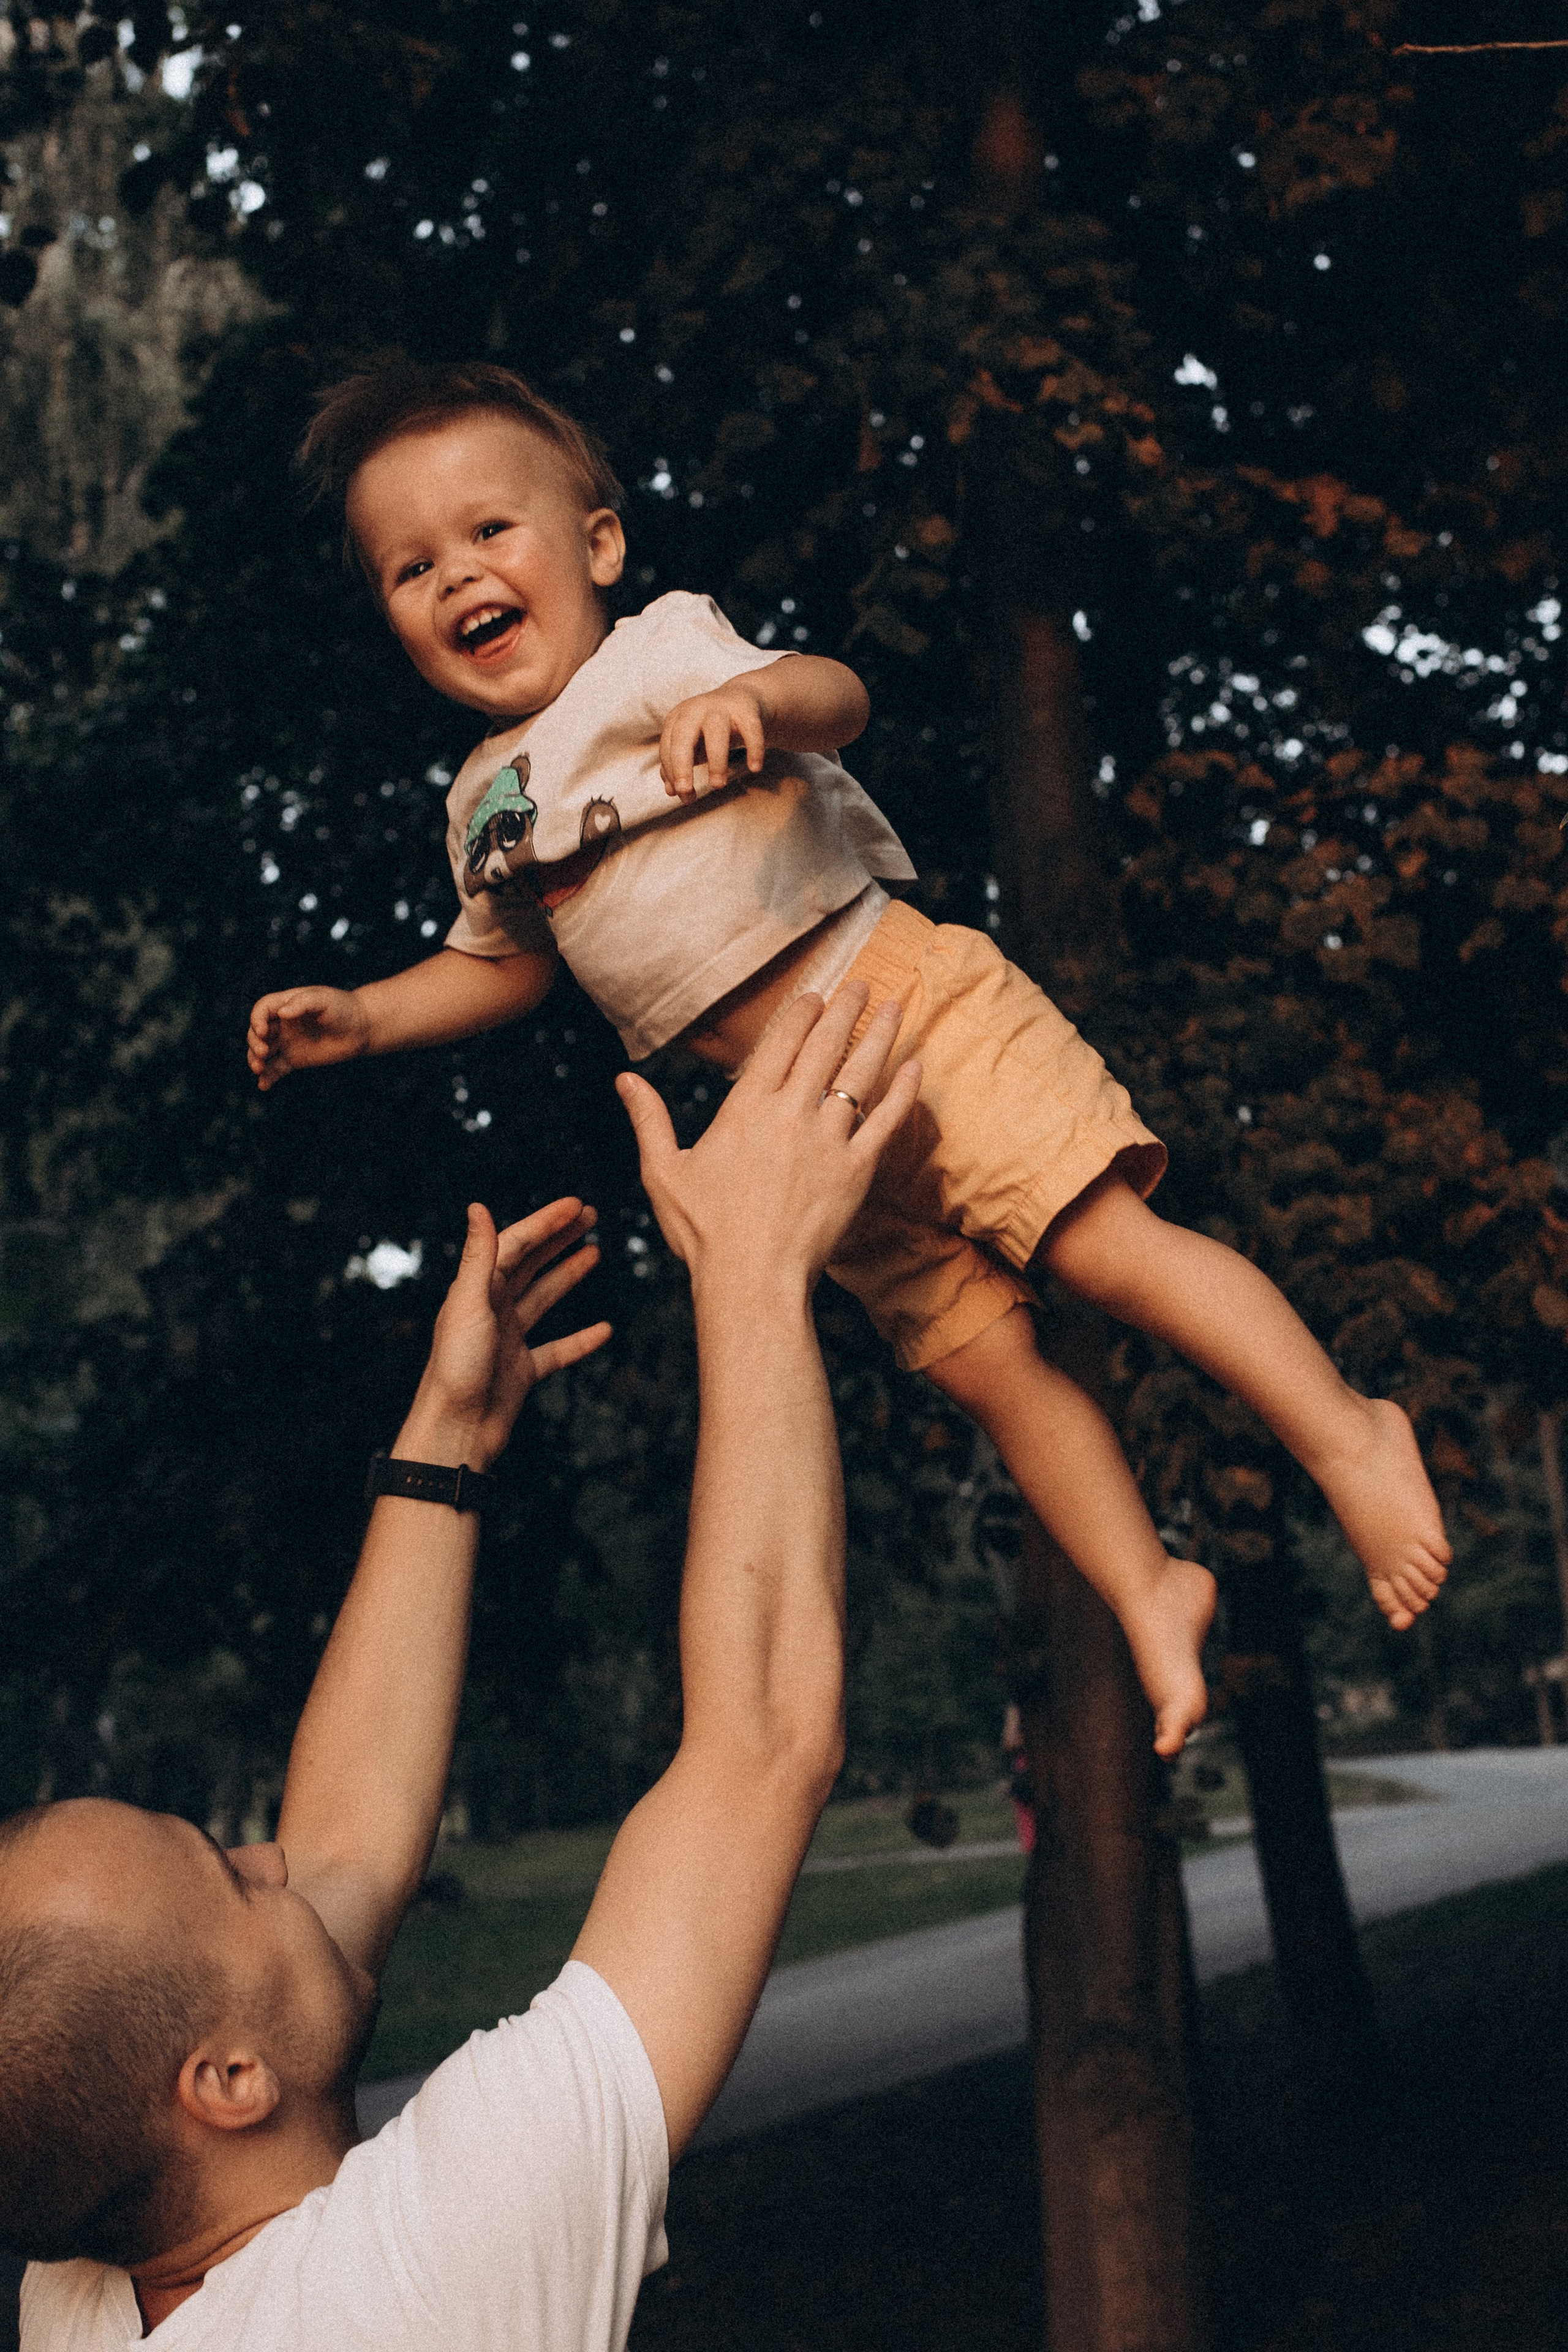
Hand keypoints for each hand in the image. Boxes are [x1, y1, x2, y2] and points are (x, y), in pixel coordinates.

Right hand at [247, 985, 369, 1090]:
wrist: (361, 1029)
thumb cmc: (343, 1008)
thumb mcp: (324, 1000)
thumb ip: (303, 1003)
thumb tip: (282, 1012)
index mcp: (286, 1004)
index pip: (262, 1010)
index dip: (256, 1020)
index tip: (262, 1031)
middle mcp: (282, 1024)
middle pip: (256, 1032)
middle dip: (254, 1043)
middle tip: (263, 1052)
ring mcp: (287, 1042)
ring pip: (262, 1052)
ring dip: (255, 1060)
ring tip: (259, 1069)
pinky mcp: (295, 1060)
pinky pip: (276, 1069)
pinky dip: (268, 1077)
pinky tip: (264, 1085)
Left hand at [399, 1199, 611, 1470]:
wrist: (456, 1431)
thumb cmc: (456, 1370)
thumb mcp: (468, 1305)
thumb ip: (478, 1257)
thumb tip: (478, 1206)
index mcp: (478, 1290)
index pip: (516, 1245)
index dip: (546, 1223)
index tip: (577, 1206)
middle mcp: (492, 1310)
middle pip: (531, 1264)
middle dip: (559, 1239)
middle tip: (591, 1217)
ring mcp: (508, 1340)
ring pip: (544, 1299)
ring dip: (568, 1275)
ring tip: (595, 1253)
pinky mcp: (521, 1371)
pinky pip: (556, 1350)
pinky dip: (580, 1340)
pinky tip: (604, 1331)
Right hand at [615, 985, 919, 1297]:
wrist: (753, 1281)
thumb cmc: (705, 1233)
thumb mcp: (664, 1172)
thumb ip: (649, 1119)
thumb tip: (625, 1079)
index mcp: (745, 1109)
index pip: (779, 1043)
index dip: (800, 1013)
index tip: (815, 994)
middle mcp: (790, 1114)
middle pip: (824, 1047)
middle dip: (845, 1009)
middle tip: (862, 984)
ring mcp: (828, 1141)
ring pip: (859, 1074)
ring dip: (879, 1036)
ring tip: (895, 1007)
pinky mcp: (857, 1171)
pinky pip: (886, 1122)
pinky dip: (903, 1092)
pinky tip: (915, 1067)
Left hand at [660, 681, 766, 799]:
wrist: (743, 699)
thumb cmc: (711, 729)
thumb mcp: (692, 745)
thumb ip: (678, 766)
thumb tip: (671, 791)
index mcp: (678, 718)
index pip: (668, 747)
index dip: (672, 772)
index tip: (683, 794)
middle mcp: (696, 709)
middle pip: (683, 737)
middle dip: (681, 765)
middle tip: (686, 791)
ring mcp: (721, 707)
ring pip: (716, 733)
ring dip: (716, 761)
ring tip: (717, 785)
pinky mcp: (747, 709)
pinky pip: (751, 730)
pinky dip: (754, 749)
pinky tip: (754, 768)